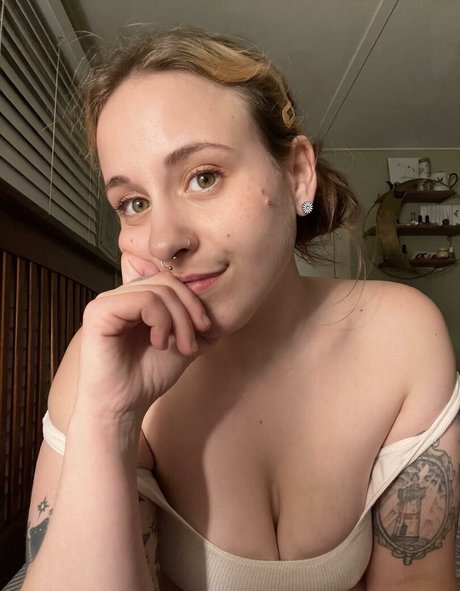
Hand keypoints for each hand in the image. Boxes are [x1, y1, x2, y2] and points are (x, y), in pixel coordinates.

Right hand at [74, 252, 211, 420]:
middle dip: (190, 311)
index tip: (206, 330)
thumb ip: (197, 324)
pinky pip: (143, 301)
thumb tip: (223, 309)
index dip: (193, 301)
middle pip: (167, 282)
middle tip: (194, 343)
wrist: (123, 407)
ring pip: (159, 291)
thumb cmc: (147, 378)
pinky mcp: (99, 312)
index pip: (171, 281)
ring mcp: (107, 301)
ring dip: (179, 321)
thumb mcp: (182, 344)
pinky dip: (161, 322)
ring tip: (181, 348)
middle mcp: (120, 296)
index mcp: (136, 299)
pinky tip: (159, 344)